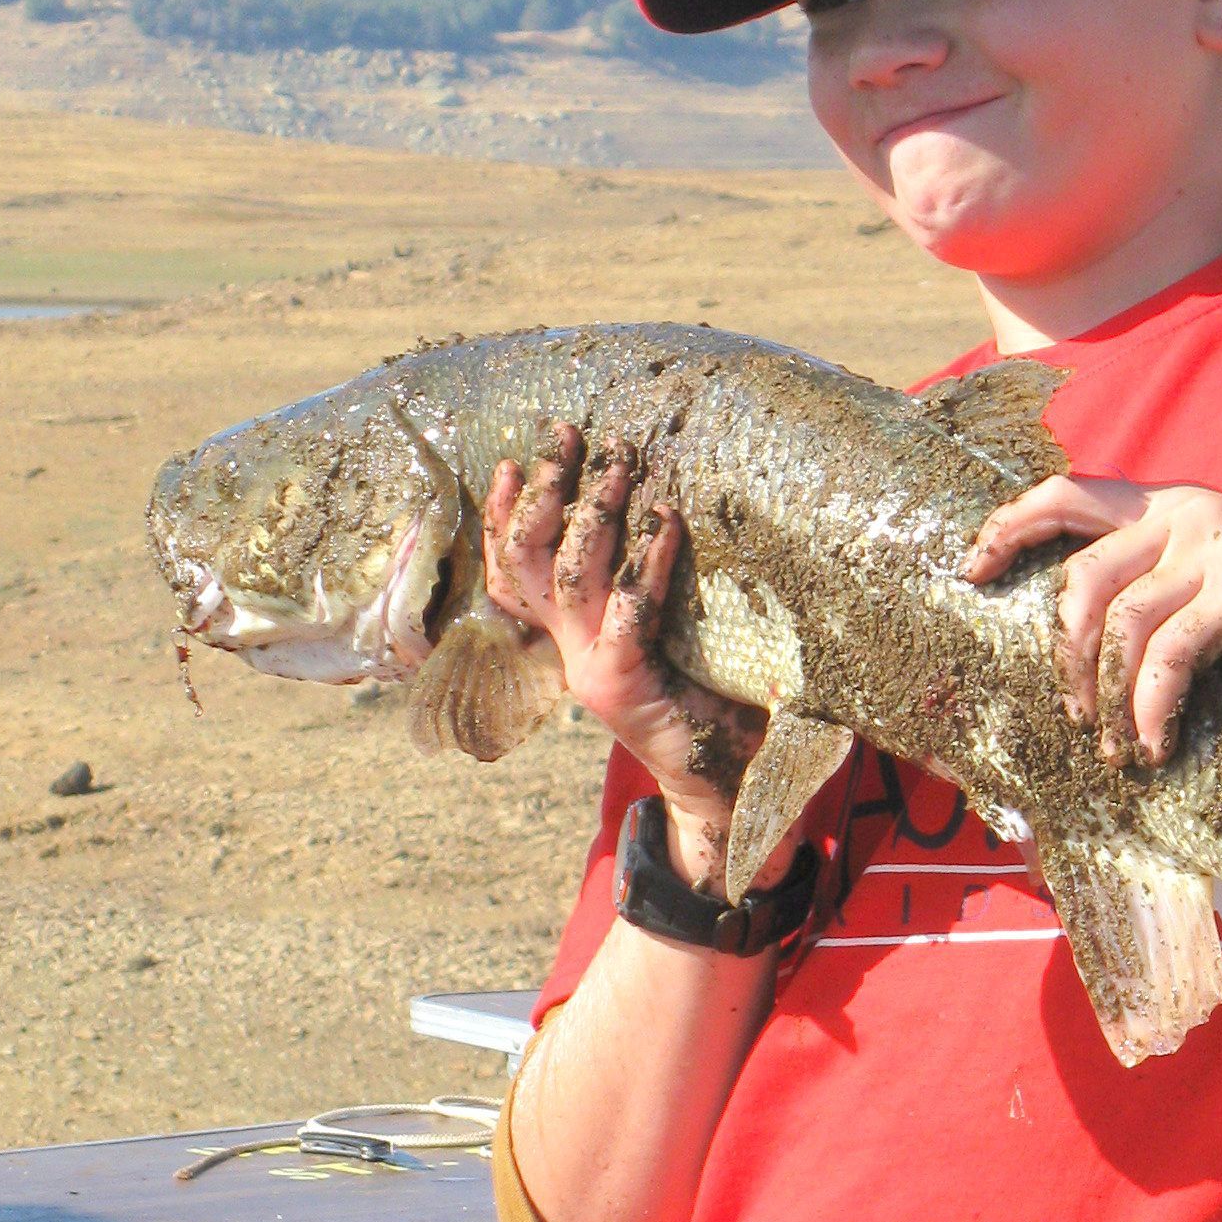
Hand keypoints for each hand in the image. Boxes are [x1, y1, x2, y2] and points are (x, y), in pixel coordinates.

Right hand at [481, 427, 763, 884]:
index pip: (512, 570)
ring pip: (571, 574)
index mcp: (568, 639)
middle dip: (542, 490)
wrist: (721, 787)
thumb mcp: (662, 639)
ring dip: (592, 511)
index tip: (509, 459)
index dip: (501, 515)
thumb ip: (643, 592)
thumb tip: (661, 503)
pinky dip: (649, 558)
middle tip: (563, 433)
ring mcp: (590, 668)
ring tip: (618, 462)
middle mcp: (568, 650)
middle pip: (528, 558)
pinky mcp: (623, 683)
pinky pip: (630, 606)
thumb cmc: (708, 702)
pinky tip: (668, 520)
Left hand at [961, 475, 1221, 767]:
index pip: (1069, 493)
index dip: (1011, 525)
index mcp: (1171, 506)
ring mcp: (1217, 548)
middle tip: (1073, 715)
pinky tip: (1156, 745)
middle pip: (1081, 575)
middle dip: (1064, 654)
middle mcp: (1186, 515)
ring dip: (1105, 695)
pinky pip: (1170, 655)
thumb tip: (1089, 650)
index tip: (971, 568)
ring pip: (1120, 619)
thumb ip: (1164, 588)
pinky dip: (1152, 707)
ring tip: (1116, 748)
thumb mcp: (1221, 580)